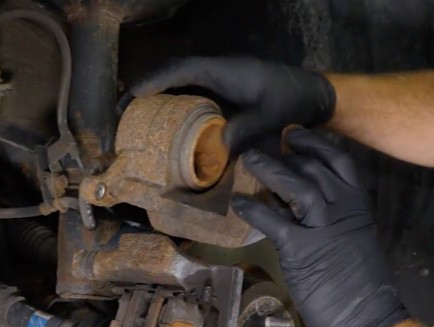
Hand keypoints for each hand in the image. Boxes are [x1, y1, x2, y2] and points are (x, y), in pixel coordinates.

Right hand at [131, 57, 335, 148]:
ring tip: (134, 120)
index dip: (156, 81)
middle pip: (174, 76)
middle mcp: (218, 72)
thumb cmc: (292, 101)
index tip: (133, 95)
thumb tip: (217, 148)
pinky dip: (175, 106)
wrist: (313, 95)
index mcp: (225, 71)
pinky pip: (193, 95)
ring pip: (181, 85)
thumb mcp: (270, 118)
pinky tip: (166, 126)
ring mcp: (220, 82)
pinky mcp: (225, 93)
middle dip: (146, 91)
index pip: (182, 70)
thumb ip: (245, 131)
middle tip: (121, 113)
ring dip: (158, 99)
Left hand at [231, 129, 408, 326]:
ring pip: (294, 184)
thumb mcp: (356, 241)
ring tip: (248, 159)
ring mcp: (322, 227)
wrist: (370, 319)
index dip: (316, 143)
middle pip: (312, 166)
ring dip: (268, 168)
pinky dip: (251, 208)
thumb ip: (336, 219)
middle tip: (262, 144)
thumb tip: (304, 205)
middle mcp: (343, 208)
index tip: (296, 135)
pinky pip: (271, 219)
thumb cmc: (364, 286)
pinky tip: (237, 203)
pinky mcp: (300, 249)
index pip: (339, 159)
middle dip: (285, 151)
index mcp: (358, 205)